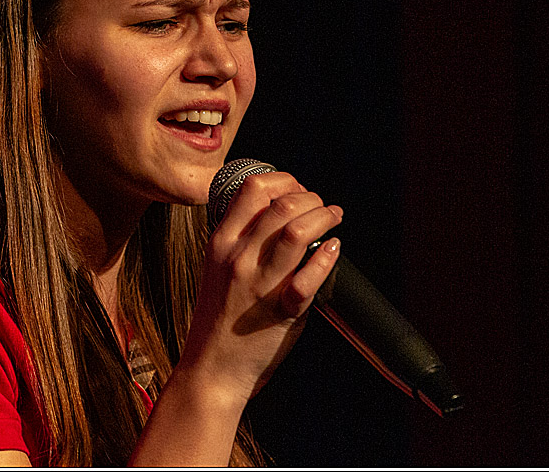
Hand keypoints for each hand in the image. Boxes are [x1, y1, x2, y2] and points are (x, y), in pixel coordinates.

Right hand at [178, 171, 342, 403]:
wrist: (213, 367)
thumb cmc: (219, 318)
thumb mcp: (217, 267)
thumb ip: (241, 240)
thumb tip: (280, 213)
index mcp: (221, 242)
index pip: (252, 189)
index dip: (284, 181)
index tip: (298, 189)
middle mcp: (239, 258)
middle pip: (282, 204)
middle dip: (311, 197)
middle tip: (322, 205)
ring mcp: (260, 284)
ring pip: (298, 231)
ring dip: (325, 217)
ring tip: (334, 217)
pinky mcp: (281, 310)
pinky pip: (309, 277)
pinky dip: (327, 257)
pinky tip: (334, 250)